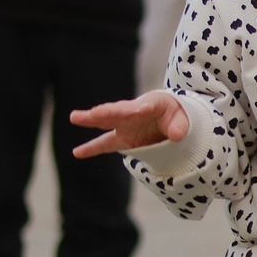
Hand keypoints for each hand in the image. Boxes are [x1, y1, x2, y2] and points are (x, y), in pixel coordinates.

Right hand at [69, 90, 189, 157]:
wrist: (167, 117)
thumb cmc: (174, 114)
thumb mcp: (181, 118)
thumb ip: (179, 126)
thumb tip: (176, 135)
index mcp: (149, 104)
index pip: (145, 106)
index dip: (143, 108)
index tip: (142, 109)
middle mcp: (132, 112)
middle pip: (118, 111)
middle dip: (107, 112)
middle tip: (95, 113)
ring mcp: (125, 125)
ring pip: (106, 122)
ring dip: (91, 119)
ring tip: (75, 117)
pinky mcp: (122, 138)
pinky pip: (104, 144)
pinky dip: (91, 148)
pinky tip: (77, 153)